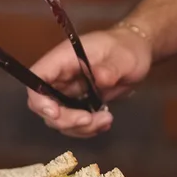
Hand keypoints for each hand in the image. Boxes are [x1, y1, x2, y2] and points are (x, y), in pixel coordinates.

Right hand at [26, 27, 152, 137]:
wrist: (138, 52)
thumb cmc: (128, 48)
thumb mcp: (124, 57)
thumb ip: (111, 68)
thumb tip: (101, 78)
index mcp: (65, 59)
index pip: (38, 78)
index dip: (39, 98)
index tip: (56, 113)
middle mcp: (61, 76)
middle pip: (45, 105)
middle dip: (65, 120)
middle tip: (91, 120)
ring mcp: (69, 91)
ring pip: (59, 118)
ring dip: (80, 127)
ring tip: (106, 120)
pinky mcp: (79, 103)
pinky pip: (74, 122)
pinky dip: (87, 128)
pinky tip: (104, 123)